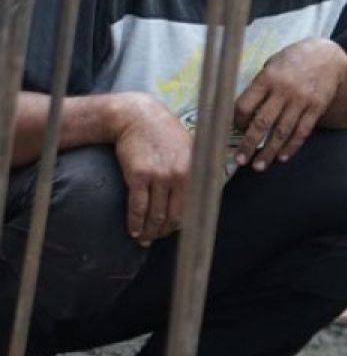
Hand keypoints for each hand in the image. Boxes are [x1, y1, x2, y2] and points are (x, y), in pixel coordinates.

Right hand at [111, 93, 192, 245]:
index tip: (175, 232)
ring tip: (145, 238)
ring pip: (155, 214)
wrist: (138, 117)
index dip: (183, 224)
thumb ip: (196, 171)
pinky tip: (133, 230)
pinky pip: (137, 206)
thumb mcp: (190, 148)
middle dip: (164, 232)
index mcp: (195, 170)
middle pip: (174, 216)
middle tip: (157, 237)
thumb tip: (204, 195)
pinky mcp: (138, 175)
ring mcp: (159, 175)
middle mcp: (180, 175)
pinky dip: (135, 222)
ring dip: (149, 231)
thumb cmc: (165, 134)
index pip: (193, 208)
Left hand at [232, 38, 346, 170]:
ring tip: (259, 166)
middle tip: (241, 160)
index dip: (237, 122)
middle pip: (262, 123)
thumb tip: (243, 113)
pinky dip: (291, 147)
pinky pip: (302, 132)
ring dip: (269, 152)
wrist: (328, 56)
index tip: (236, 130)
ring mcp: (301, 100)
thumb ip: (260, 86)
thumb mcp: (273, 65)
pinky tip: (282, 157)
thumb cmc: (294, 61)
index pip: (245, 105)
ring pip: (282, 132)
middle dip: (249, 144)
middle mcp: (284, 90)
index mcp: (267, 78)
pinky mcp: (316, 108)